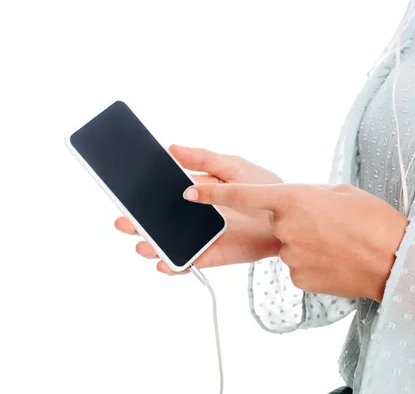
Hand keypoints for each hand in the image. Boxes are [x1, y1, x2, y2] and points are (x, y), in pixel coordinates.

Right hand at [114, 145, 282, 274]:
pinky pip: (190, 262)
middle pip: (159, 221)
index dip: (144, 194)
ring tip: (141, 243)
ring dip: (152, 245)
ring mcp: (203, 237)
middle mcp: (194, 216)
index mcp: (196, 192)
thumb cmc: (264, 187)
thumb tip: (172, 149)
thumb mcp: (232, 166)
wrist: (290, 214)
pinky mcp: (215, 254)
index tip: (125, 192)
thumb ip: (203, 159)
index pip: (163, 194)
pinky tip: (164, 263)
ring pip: (169, 243)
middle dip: (138, 222)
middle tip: (124, 220)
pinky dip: (176, 265)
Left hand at [183, 183, 408, 301]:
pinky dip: (311, 262)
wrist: (396, 259)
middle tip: (326, 225)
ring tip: (336, 243)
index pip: (242, 195)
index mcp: (293, 198)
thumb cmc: (373, 220)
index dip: (212, 194)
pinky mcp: (297, 278)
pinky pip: (296, 266)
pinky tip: (333, 260)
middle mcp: (285, 227)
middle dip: (293, 223)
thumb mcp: (338, 193)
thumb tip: (294, 207)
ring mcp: (289, 255)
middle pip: (275, 224)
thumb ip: (306, 197)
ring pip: (287, 246)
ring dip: (305, 243)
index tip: (188, 192)